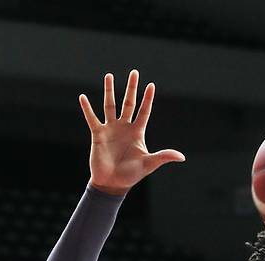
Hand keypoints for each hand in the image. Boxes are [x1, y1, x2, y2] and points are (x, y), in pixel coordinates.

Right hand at [80, 69, 184, 194]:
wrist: (112, 184)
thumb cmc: (131, 175)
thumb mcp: (149, 164)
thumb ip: (163, 156)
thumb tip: (181, 156)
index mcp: (137, 132)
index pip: (144, 111)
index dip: (148, 99)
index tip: (151, 85)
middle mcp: (124, 127)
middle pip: (129, 103)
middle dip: (132, 88)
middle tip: (134, 72)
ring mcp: (111, 129)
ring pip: (110, 105)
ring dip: (109, 91)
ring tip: (109, 75)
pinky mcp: (98, 134)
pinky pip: (92, 118)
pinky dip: (87, 108)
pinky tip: (82, 97)